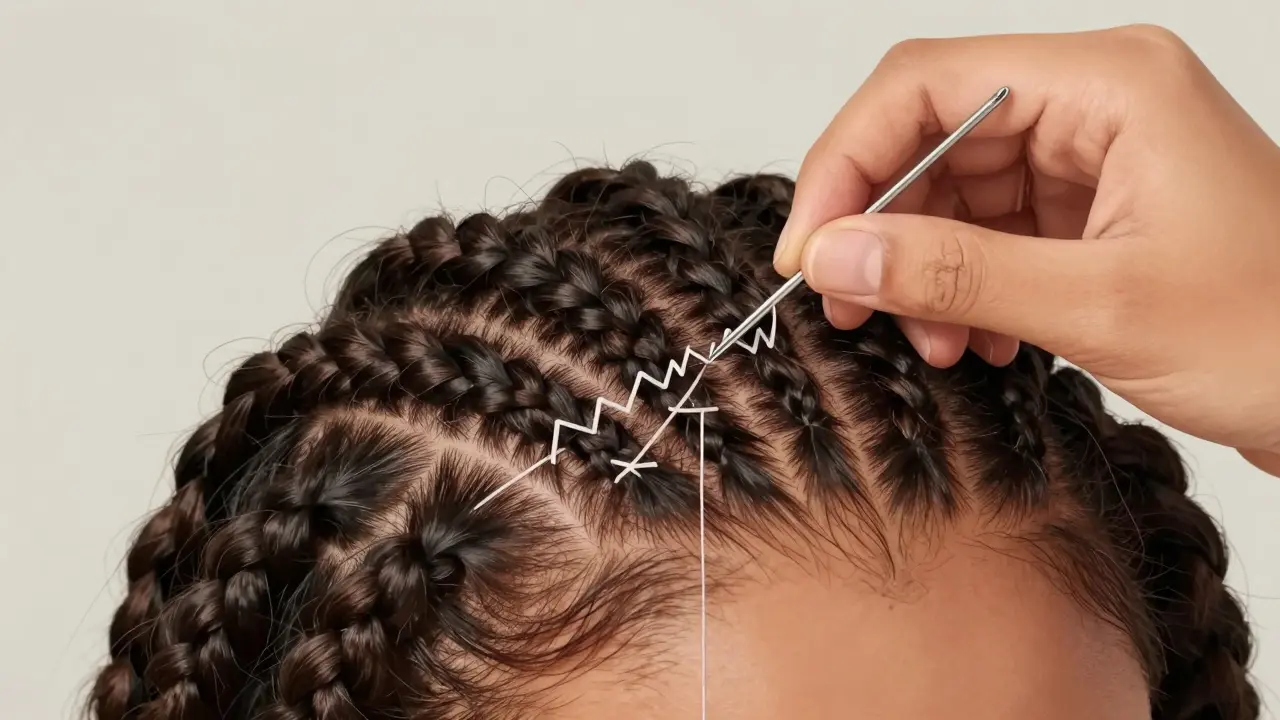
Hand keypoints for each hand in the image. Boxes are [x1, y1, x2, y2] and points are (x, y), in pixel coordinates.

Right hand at [772, 25, 1279, 474]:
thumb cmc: (1278, 334)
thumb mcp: (1100, 305)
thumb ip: (954, 272)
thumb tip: (836, 252)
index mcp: (1110, 83)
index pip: (926, 82)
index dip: (848, 160)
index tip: (810, 242)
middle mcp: (1095, 103)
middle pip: (930, 133)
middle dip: (879, 221)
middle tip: (846, 299)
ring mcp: (1092, 156)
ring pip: (951, 188)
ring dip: (919, 266)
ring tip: (927, 340)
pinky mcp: (1090, 208)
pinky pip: (987, 231)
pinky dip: (961, 285)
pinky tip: (974, 338)